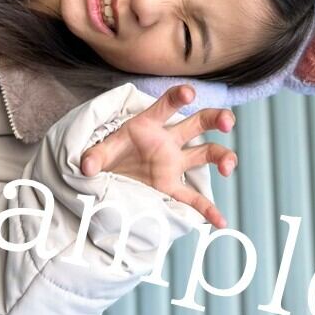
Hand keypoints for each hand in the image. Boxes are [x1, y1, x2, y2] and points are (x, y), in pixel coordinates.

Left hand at [80, 84, 237, 228]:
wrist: (106, 175)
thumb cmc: (108, 154)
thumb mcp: (100, 150)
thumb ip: (96, 155)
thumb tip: (86, 166)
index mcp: (148, 125)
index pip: (167, 105)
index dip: (178, 97)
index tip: (189, 93)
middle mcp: (167, 141)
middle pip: (199, 122)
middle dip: (217, 118)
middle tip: (227, 122)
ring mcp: (173, 163)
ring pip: (207, 153)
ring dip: (223, 156)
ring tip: (228, 167)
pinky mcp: (171, 187)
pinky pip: (194, 197)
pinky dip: (207, 209)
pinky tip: (220, 221)